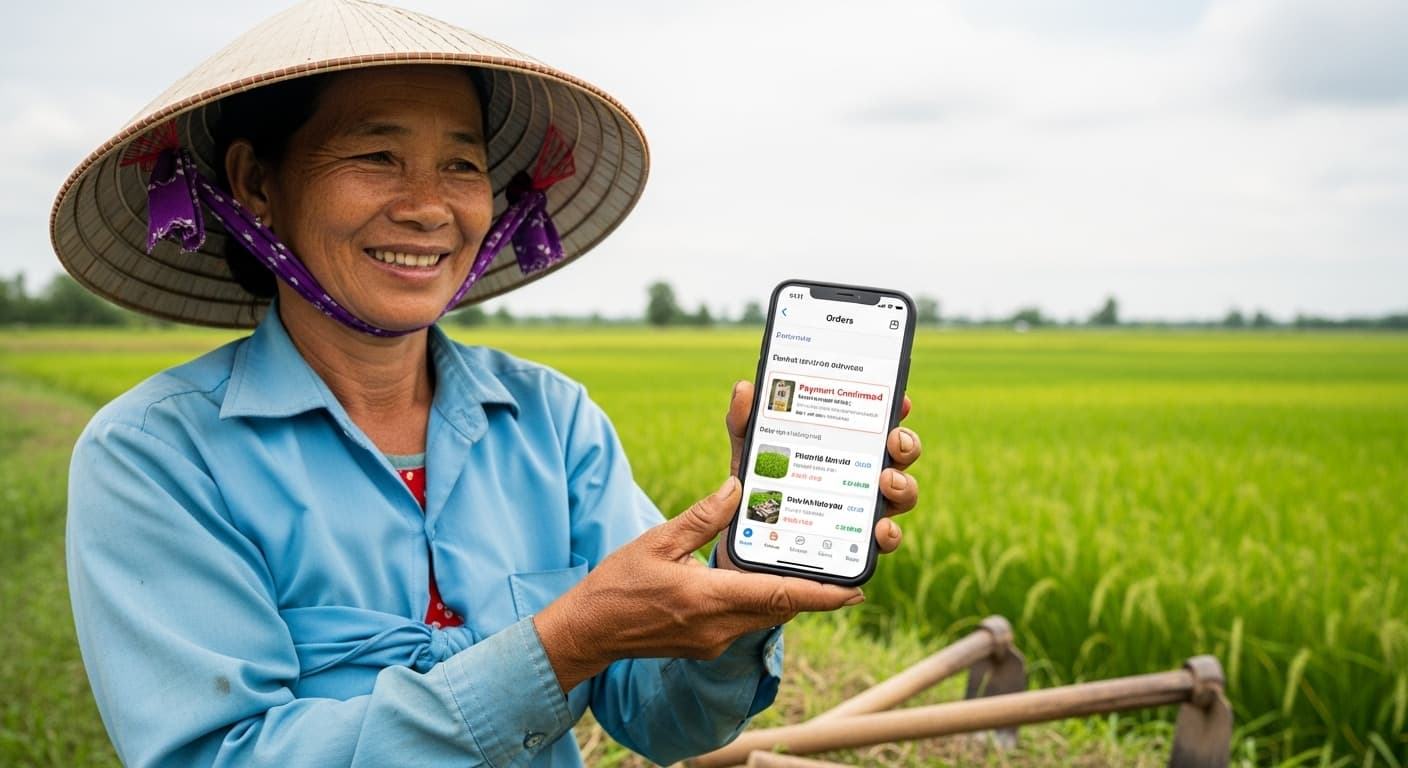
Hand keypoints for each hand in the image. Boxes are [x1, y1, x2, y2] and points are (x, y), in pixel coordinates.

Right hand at [532, 477, 863, 693]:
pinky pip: (745, 621)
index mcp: (707, 599)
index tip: (856, 590)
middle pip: (780, 608)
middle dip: (813, 591)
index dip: (821, 595)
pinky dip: (760, 602)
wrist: (588, 631)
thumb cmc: (617, 585)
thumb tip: (738, 489)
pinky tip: (761, 580)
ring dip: (787, 596)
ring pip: (765, 616)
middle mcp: (717, 626)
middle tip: (841, 566)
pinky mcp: (705, 643)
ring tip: (808, 566)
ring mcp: (712, 640)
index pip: (778, 597)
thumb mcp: (657, 542)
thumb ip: (701, 517)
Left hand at [722, 380, 921, 563]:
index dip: (894, 409)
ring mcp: (862, 508)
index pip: (875, 422)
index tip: (899, 399)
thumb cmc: (756, 486)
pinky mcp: (857, 542)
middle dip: (906, 443)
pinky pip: (885, 539)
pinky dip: (889, 534)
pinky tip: (881, 530)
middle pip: (898, 454)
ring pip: (901, 493)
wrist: (745, 540)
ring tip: (885, 481)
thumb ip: (745, 423)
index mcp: (840, 445)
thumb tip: (744, 388)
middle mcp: (860, 473)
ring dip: (903, 485)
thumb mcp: (749, 453)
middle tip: (893, 440)